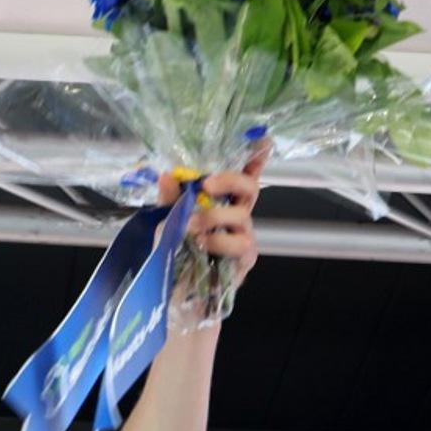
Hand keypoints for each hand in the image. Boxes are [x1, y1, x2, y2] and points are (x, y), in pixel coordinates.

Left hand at [157, 142, 269, 288]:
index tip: (263, 141)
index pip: (244, 175)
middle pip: (250, 187)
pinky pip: (239, 244)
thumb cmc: (176, 250)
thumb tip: (168, 175)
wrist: (176, 289)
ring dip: (214, 217)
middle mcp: (237, 214)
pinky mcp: (245, 258)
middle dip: (231, 180)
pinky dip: (217, 241)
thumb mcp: (168, 220)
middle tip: (206, 184)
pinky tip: (201, 244)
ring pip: (241, 216)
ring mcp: (244, 235)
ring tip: (191, 226)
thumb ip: (170, 199)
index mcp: (222, 200)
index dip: (255, 158)